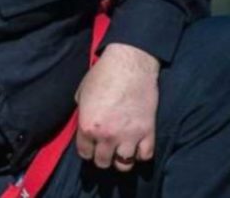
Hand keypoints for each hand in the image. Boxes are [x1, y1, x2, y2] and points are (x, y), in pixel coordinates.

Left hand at [75, 43, 159, 171]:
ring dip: (121, 159)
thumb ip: (82, 113)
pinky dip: (141, 154)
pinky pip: (145, 155)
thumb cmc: (102, 74)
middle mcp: (107, 136)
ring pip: (124, 165)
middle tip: (105, 149)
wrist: (129, 64)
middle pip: (103, 162)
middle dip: (102, 157)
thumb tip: (84, 123)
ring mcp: (129, 136)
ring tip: (121, 151)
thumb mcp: (81, 94)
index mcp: (88, 127)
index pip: (84, 153)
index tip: (91, 147)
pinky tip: (137, 147)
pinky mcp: (147, 132)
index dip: (87, 150)